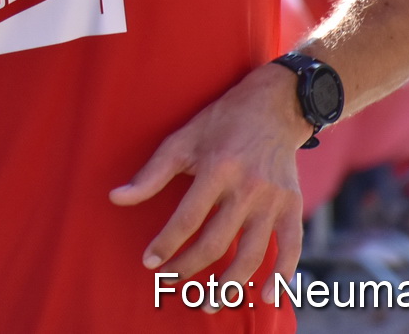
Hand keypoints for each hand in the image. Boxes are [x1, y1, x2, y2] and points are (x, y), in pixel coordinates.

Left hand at [110, 62, 311, 303]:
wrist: (274, 108)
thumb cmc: (220, 123)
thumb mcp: (182, 140)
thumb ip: (151, 174)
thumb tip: (115, 199)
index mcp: (218, 169)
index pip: (187, 219)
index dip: (166, 244)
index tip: (149, 262)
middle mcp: (248, 187)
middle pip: (216, 242)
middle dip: (189, 268)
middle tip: (171, 281)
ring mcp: (274, 199)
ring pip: (252, 253)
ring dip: (229, 284)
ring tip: (208, 301)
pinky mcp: (293, 205)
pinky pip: (291, 247)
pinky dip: (282, 275)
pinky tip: (267, 297)